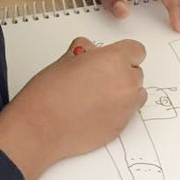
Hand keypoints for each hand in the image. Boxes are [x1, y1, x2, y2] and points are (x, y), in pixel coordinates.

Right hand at [0, 38, 146, 179]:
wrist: (41, 128)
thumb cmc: (48, 94)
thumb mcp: (65, 59)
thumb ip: (87, 52)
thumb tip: (92, 52)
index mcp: (114, 60)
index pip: (137, 50)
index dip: (124, 54)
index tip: (116, 58)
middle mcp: (126, 83)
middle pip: (137, 73)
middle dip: (122, 74)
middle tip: (99, 80)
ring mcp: (126, 107)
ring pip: (136, 95)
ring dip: (124, 94)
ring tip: (98, 97)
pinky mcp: (121, 127)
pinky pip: (127, 114)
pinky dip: (116, 112)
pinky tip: (94, 112)